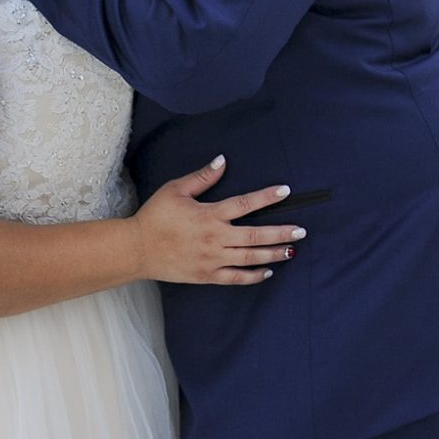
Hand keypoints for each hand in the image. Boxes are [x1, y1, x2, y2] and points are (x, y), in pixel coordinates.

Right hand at [131, 157, 304, 285]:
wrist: (137, 249)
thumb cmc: (155, 217)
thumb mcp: (175, 190)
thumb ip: (201, 177)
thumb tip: (222, 161)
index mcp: (209, 215)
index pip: (244, 204)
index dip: (266, 197)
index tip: (284, 191)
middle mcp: (215, 238)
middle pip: (255, 235)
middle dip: (280, 232)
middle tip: (301, 230)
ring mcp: (212, 259)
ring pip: (249, 258)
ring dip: (273, 253)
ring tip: (292, 250)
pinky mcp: (207, 276)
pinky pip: (235, 278)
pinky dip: (253, 276)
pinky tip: (268, 271)